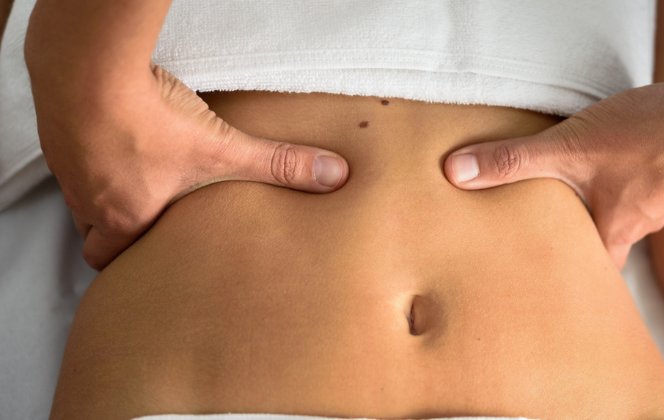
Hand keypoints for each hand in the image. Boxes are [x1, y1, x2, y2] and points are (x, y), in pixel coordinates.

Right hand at [31, 63, 348, 269]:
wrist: (89, 74)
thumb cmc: (148, 121)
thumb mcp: (224, 149)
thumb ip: (280, 164)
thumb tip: (333, 176)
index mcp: (123, 216)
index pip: (105, 257)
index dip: (123, 260)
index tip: (142, 256)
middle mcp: (88, 196)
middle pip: (90, 227)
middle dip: (113, 225)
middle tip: (141, 215)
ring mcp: (68, 163)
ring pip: (79, 189)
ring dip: (104, 184)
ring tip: (134, 170)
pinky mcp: (57, 129)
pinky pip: (70, 151)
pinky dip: (90, 147)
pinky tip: (115, 130)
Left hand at [443, 58, 663, 267]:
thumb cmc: (646, 134)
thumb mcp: (568, 147)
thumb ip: (512, 161)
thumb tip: (456, 173)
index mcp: (613, 234)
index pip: (583, 276)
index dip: (558, 282)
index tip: (532, 283)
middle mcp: (634, 224)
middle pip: (593, 243)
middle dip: (562, 238)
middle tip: (529, 234)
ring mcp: (651, 198)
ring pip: (608, 210)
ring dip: (583, 203)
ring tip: (551, 193)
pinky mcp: (659, 169)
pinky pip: (624, 181)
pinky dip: (603, 176)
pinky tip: (589, 159)